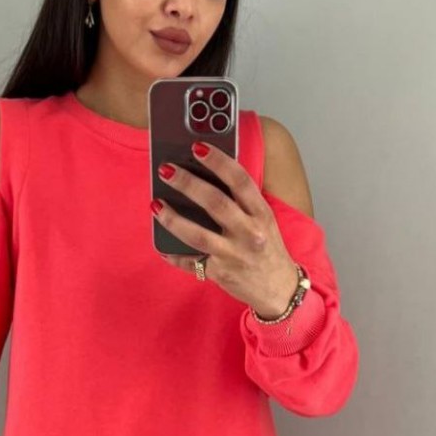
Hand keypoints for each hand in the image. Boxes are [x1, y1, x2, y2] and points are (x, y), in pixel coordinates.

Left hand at [153, 142, 299, 316]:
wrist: (278, 288)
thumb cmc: (267, 248)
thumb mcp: (263, 220)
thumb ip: (241, 202)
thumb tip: (204, 177)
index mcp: (261, 214)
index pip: (240, 180)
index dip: (218, 161)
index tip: (197, 147)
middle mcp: (249, 233)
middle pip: (215, 203)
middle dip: (188, 183)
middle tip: (166, 169)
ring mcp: (233, 255)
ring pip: (197, 234)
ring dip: (173, 218)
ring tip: (156, 204)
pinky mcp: (220, 273)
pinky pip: (190, 262)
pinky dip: (173, 254)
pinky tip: (161, 245)